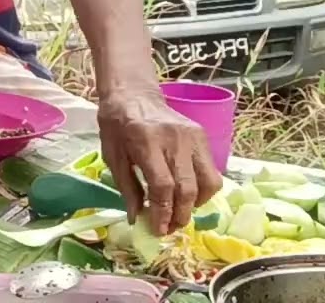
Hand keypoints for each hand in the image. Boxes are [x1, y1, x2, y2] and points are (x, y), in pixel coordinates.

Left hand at [98, 89, 222, 234]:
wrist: (133, 94)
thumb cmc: (117, 126)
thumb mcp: (112, 156)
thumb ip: (126, 188)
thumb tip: (137, 219)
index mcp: (145, 141)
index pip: (163, 186)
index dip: (162, 212)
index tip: (157, 229)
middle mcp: (174, 139)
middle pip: (187, 188)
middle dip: (180, 215)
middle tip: (169, 228)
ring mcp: (193, 137)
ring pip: (208, 182)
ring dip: (195, 205)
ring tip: (179, 213)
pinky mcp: (203, 136)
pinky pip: (211, 171)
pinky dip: (203, 190)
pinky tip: (187, 195)